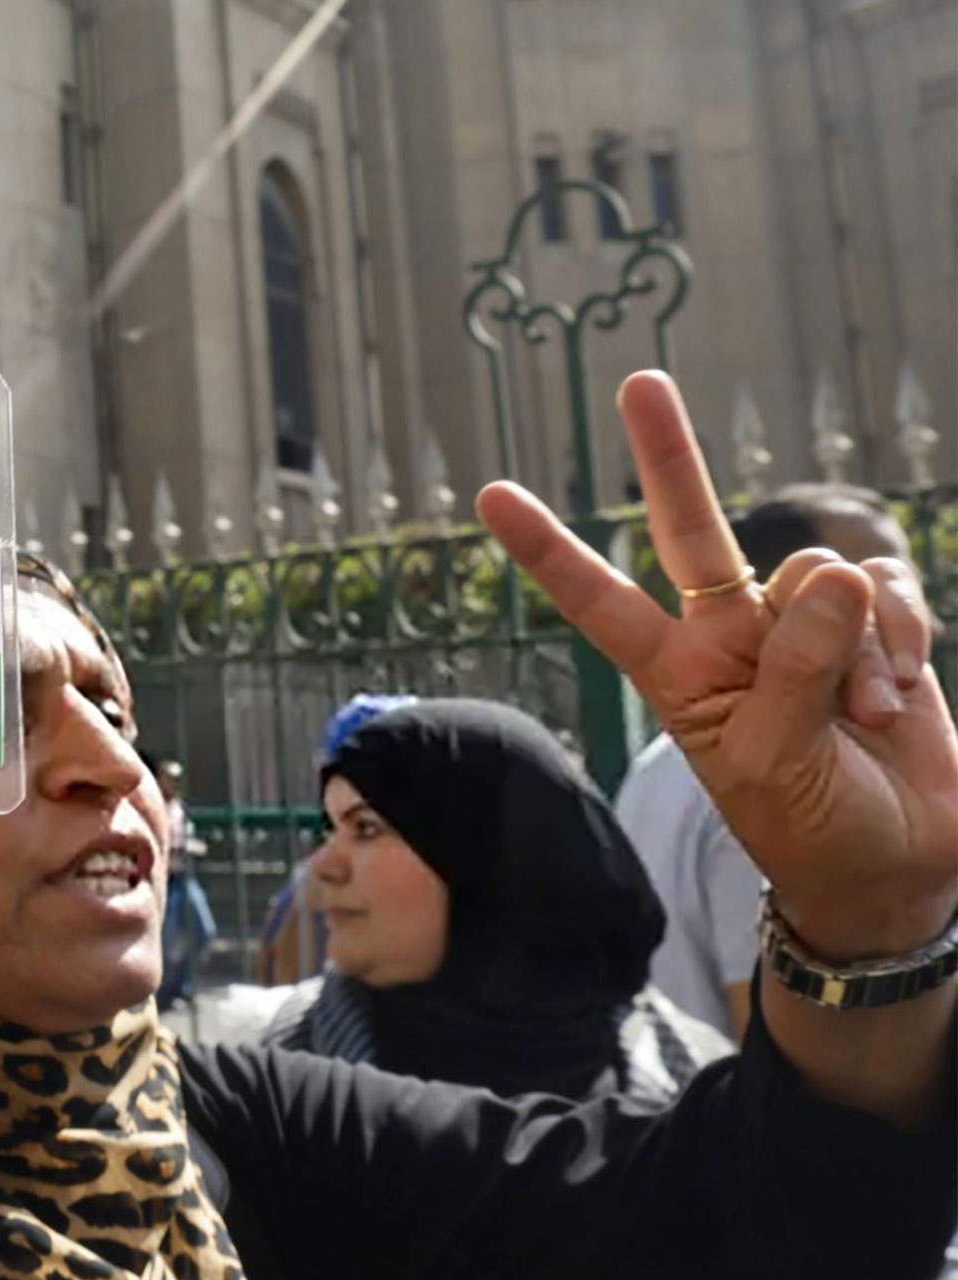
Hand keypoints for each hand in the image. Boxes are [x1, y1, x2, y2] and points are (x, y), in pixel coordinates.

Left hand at [478, 371, 957, 961]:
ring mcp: (801, 622)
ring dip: (853, 647)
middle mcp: (729, 634)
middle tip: (637, 383)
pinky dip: (901, 639)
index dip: (548, 551)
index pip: (600, 602)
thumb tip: (835, 576)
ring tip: (862, 717)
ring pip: (817, 571)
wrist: (897, 861)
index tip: (489, 496)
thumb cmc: (813, 826)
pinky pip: (886, 590)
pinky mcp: (875, 621)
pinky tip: (898, 695)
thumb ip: (793, 675)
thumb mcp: (776, 767)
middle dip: (668, 456)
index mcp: (676, 674)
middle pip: (690, 530)